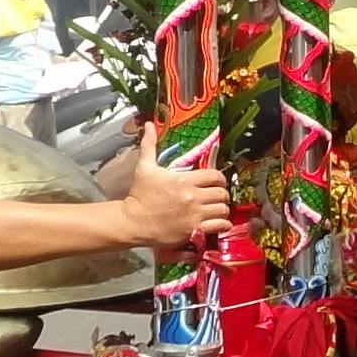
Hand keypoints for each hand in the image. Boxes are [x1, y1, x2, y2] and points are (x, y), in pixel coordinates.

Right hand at [108, 128, 226, 247]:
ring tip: (218, 209)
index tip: (217, 182)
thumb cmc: (139, 195)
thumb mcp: (144, 167)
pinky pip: (219, 226)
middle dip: (222, 194)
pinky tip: (219, 223)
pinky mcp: (194, 230)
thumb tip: (149, 125)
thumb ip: (149, 145)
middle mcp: (193, 197)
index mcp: (185, 180)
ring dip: (223, 209)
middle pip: (222, 193)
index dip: (219, 178)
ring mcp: (194, 215)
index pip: (215, 176)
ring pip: (223, 210)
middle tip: (217, 196)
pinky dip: (223, 224)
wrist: (132, 221)